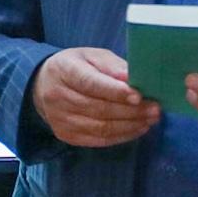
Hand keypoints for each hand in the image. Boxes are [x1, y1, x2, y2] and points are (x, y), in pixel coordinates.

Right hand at [30, 47, 160, 148]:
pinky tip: (137, 129)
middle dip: (131, 111)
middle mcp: (58, 97)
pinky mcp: (66, 135)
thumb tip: (132, 79)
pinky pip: (98, 140)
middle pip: (98, 109)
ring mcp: (60, 119)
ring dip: (130, 126)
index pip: (91, 84)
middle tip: (155, 109)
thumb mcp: (92, 56)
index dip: (116, 92)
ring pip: (100, 128)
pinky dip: (121, 136)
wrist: (43, 85)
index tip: (139, 96)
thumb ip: (113, 66)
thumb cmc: (75, 67)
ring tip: (150, 120)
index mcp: (64, 71)